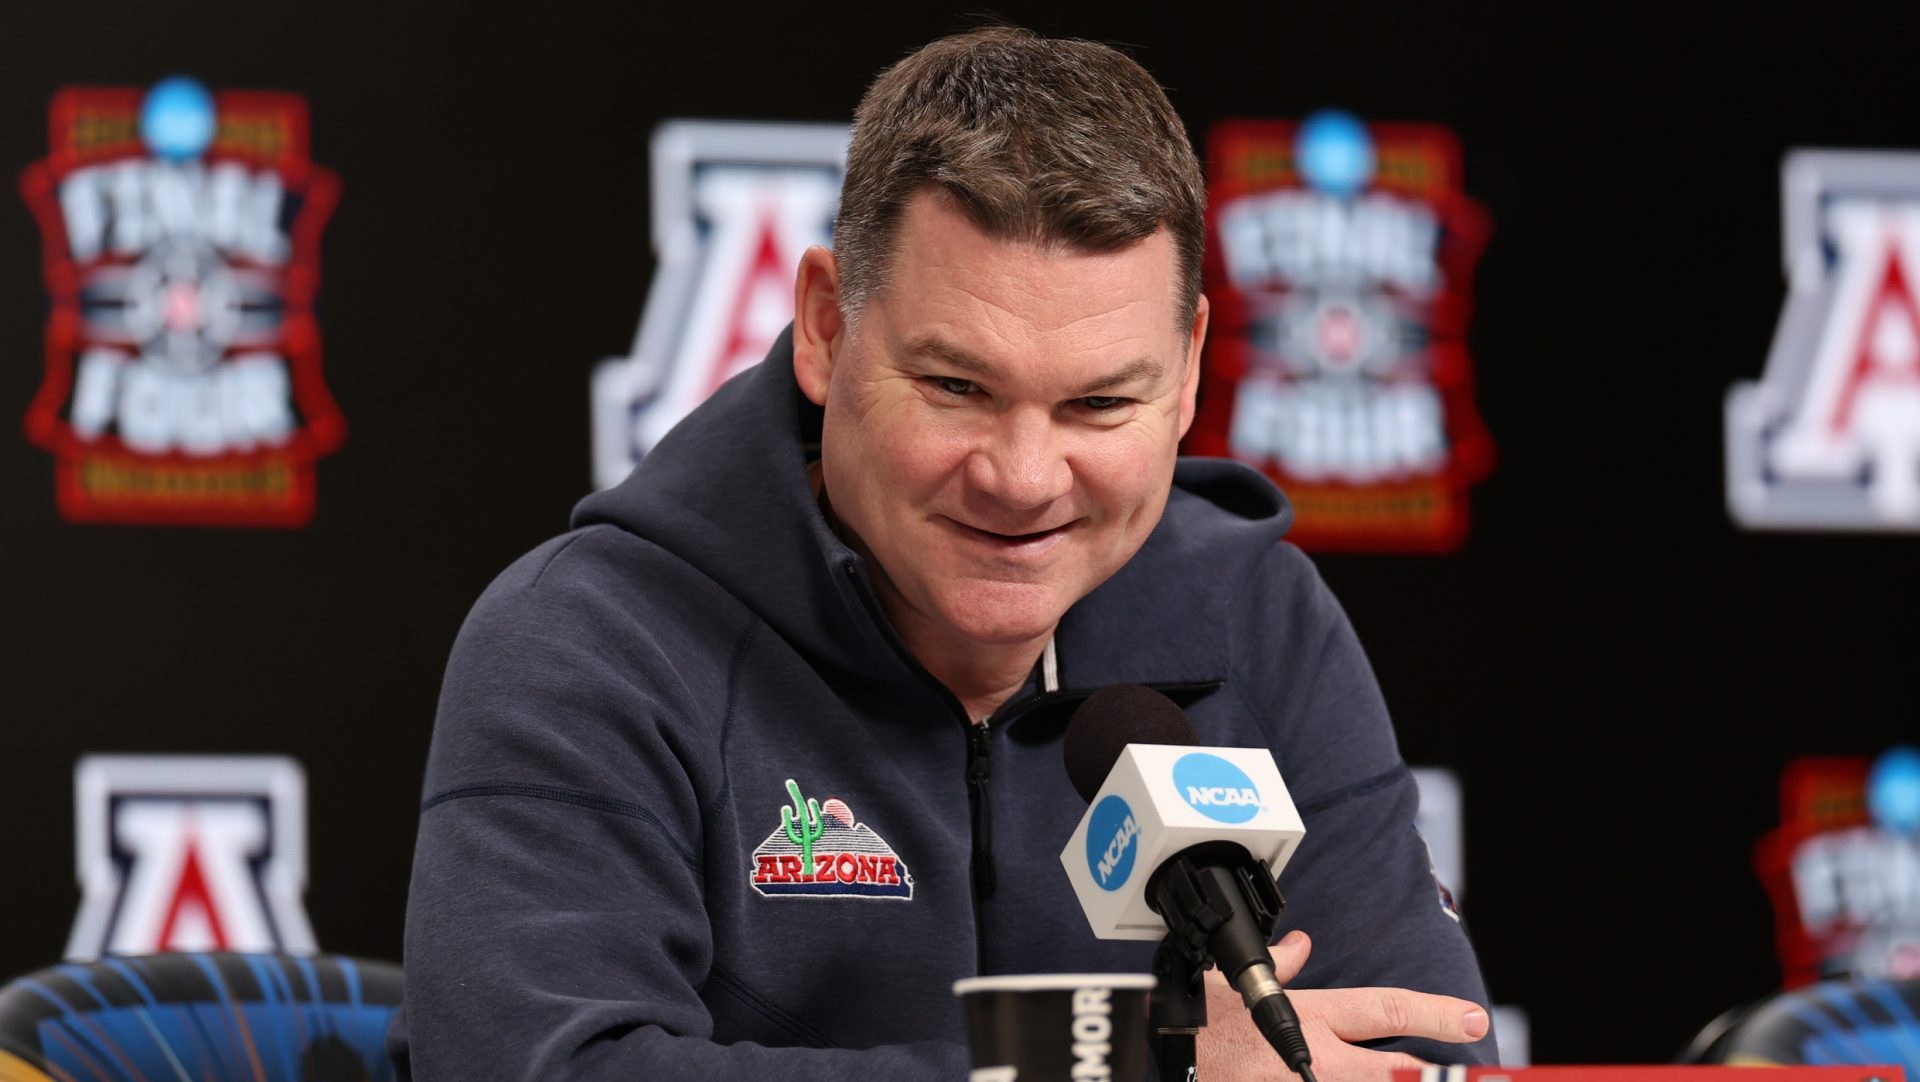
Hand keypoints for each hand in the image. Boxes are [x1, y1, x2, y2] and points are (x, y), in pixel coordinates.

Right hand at [1195, 931, 1488, 1080]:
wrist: (1166, 1059)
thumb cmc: (1197, 1023)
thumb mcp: (1236, 985)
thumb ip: (1279, 967)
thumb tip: (1302, 947)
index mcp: (1310, 1017)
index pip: (1387, 1009)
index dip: (1436, 1013)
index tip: (1473, 1018)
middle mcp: (1317, 1060)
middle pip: (1398, 1069)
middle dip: (1441, 1073)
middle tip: (1477, 1071)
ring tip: (1437, 1080)